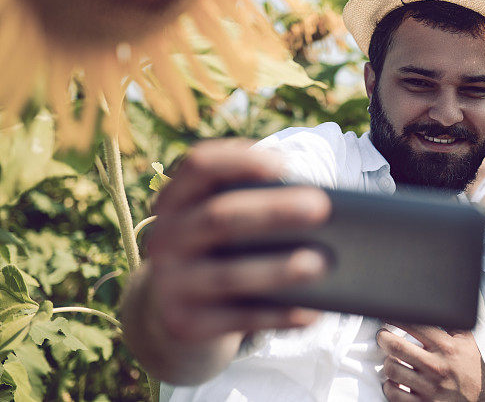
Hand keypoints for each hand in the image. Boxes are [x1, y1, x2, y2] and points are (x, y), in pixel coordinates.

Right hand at [140, 139, 330, 342]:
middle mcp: (164, 237)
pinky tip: (310, 312)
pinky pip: (238, 319)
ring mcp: (170, 283)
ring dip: (278, 269)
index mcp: (176, 199)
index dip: (238, 159)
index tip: (283, 163)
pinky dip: (277, 316)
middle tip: (321, 207)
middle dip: (272, 209)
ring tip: (320, 263)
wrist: (175, 311)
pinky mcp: (184, 324)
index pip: (198, 165)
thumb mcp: (222, 222)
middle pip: (218, 216)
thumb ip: (253, 207)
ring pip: (228, 274)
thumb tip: (316, 209)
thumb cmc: (221, 249)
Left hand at [377, 324, 484, 401]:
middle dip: (383, 337)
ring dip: (387, 362)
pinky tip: (394, 381)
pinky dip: (389, 386)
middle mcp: (436, 366)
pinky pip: (394, 394)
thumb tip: (438, 304)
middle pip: (396, 346)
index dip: (395, 317)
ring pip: (392, 369)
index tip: (388, 316)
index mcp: (446, 346)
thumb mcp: (467, 341)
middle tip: (382, 336)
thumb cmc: (471, 368)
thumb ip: (451, 322)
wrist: (483, 400)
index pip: (414, 324)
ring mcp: (429, 387)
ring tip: (391, 359)